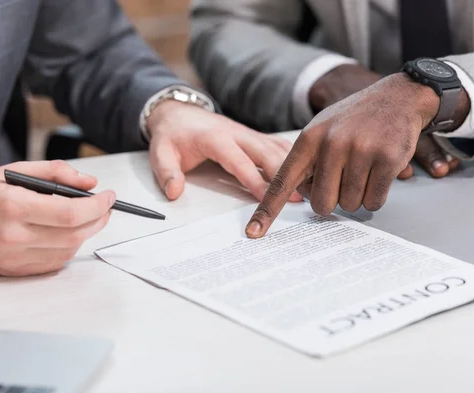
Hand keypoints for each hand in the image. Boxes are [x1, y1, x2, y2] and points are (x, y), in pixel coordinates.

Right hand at [0, 160, 114, 275]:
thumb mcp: (12, 172)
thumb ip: (54, 172)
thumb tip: (87, 182)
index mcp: (13, 206)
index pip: (70, 212)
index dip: (97, 206)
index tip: (108, 197)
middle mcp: (14, 235)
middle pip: (74, 233)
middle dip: (98, 219)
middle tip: (105, 207)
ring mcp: (14, 256)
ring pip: (68, 250)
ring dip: (86, 233)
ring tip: (88, 218)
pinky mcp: (15, 270)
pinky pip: (55, 262)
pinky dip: (69, 248)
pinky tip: (69, 234)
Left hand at [148, 100, 301, 201]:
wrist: (178, 112)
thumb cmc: (172, 135)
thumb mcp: (160, 153)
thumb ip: (166, 172)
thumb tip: (174, 193)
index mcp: (216, 139)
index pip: (239, 162)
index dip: (255, 181)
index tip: (269, 199)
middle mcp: (238, 134)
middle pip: (267, 153)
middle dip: (285, 174)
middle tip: (301, 196)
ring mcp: (248, 134)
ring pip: (277, 149)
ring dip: (296, 166)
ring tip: (313, 187)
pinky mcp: (254, 136)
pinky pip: (278, 145)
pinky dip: (295, 156)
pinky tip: (310, 170)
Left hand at [245, 73, 469, 238]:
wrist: (398, 96)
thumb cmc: (356, 118)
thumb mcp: (323, 128)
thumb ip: (307, 159)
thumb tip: (299, 193)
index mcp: (309, 139)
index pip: (282, 182)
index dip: (267, 210)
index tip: (253, 233)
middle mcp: (331, 145)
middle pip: (321, 204)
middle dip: (333, 200)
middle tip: (344, 180)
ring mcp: (359, 152)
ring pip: (350, 204)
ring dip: (358, 196)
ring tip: (364, 169)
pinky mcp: (386, 160)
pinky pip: (374, 200)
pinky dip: (376, 195)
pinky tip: (379, 172)